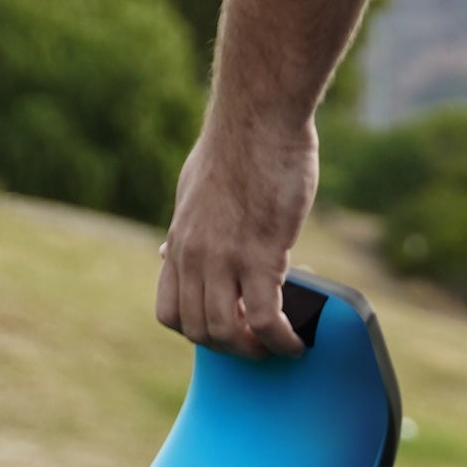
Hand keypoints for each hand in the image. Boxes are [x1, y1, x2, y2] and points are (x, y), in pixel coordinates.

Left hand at [155, 120, 316, 358]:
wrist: (257, 115)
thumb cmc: (237, 144)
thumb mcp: (193, 189)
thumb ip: (186, 228)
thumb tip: (168, 249)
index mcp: (179, 242)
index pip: (170, 313)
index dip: (197, 332)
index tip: (225, 329)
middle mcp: (195, 256)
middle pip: (198, 330)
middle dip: (231, 348)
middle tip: (258, 346)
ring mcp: (225, 258)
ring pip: (227, 332)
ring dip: (256, 350)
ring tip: (279, 346)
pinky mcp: (260, 255)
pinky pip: (265, 319)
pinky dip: (282, 340)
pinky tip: (298, 341)